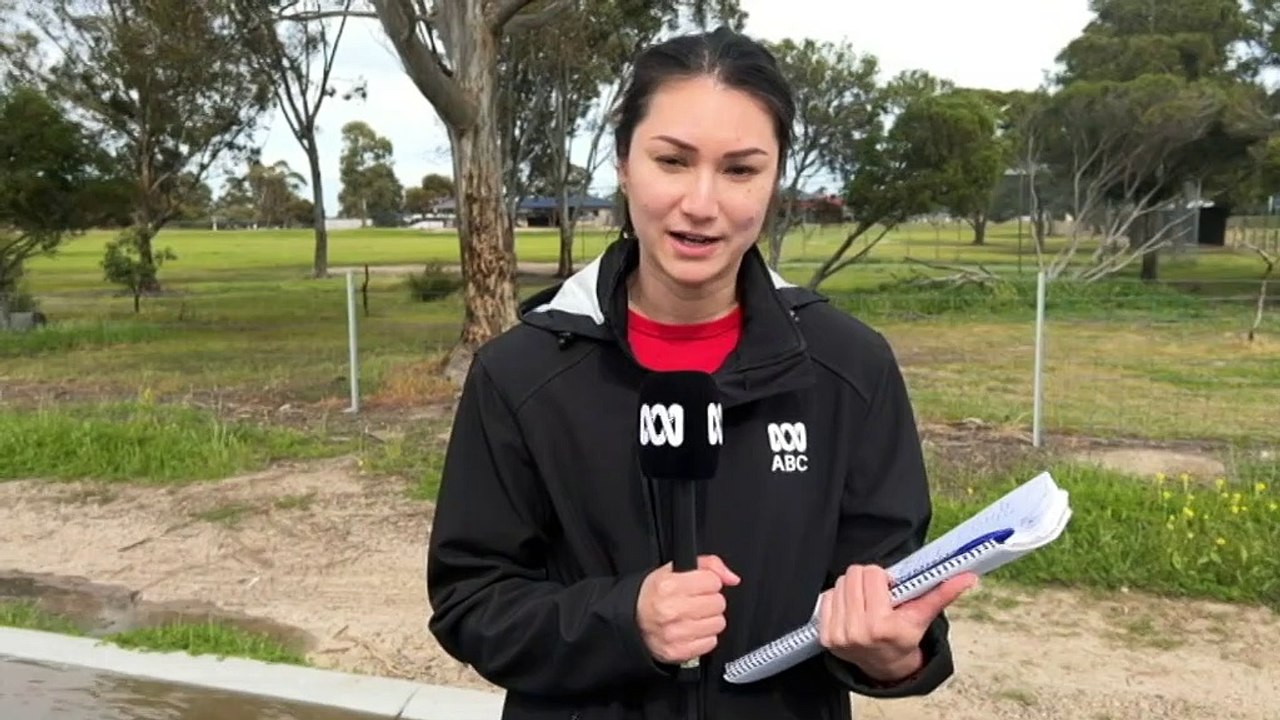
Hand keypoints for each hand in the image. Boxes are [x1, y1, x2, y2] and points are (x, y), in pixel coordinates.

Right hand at [636, 554, 739, 664]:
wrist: (631, 622)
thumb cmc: (654, 595)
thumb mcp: (673, 570)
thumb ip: (708, 565)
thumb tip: (732, 578)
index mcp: (669, 586)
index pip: (713, 581)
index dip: (708, 582)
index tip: (698, 586)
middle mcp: (671, 610)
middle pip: (718, 603)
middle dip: (710, 601)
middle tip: (695, 602)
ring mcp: (675, 633)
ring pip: (718, 623)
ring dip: (709, 619)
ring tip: (693, 617)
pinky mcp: (679, 652)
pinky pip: (711, 642)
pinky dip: (704, 637)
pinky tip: (691, 630)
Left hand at [817, 564, 976, 681]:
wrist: (885, 665)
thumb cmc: (904, 636)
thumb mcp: (923, 616)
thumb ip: (943, 593)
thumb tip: (968, 577)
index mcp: (882, 626)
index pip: (872, 575)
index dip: (883, 577)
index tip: (890, 587)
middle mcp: (857, 632)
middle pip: (853, 575)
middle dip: (868, 578)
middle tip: (878, 592)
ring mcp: (839, 635)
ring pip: (840, 583)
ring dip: (853, 587)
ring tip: (867, 601)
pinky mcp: (826, 636)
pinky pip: (827, 597)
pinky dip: (839, 598)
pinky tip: (853, 608)